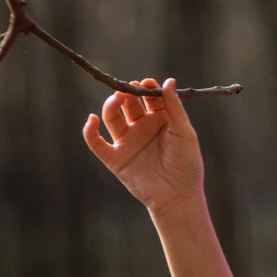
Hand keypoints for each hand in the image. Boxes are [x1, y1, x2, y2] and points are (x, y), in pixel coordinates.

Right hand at [82, 77, 204, 219]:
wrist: (177, 196)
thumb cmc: (186, 164)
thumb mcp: (184, 132)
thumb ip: (174, 107)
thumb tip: (169, 81)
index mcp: (160, 118)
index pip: (149, 96)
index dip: (146, 87)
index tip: (146, 82)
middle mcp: (141, 127)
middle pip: (129, 103)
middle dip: (128, 93)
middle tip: (129, 88)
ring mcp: (127, 142)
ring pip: (112, 118)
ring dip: (111, 106)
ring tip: (116, 99)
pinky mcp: (115, 159)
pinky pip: (97, 143)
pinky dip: (90, 132)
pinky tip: (91, 120)